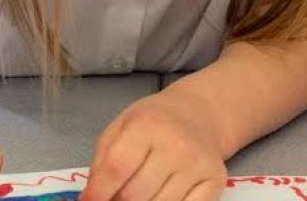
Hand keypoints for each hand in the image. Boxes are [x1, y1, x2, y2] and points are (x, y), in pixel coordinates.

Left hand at [84, 91, 225, 200]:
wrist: (198, 113)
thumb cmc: (152, 121)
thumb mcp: (119, 128)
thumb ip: (102, 162)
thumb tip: (90, 197)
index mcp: (145, 126)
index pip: (117, 168)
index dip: (99, 192)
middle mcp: (176, 145)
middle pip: (137, 194)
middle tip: (112, 198)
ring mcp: (198, 165)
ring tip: (133, 196)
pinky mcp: (216, 180)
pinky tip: (157, 199)